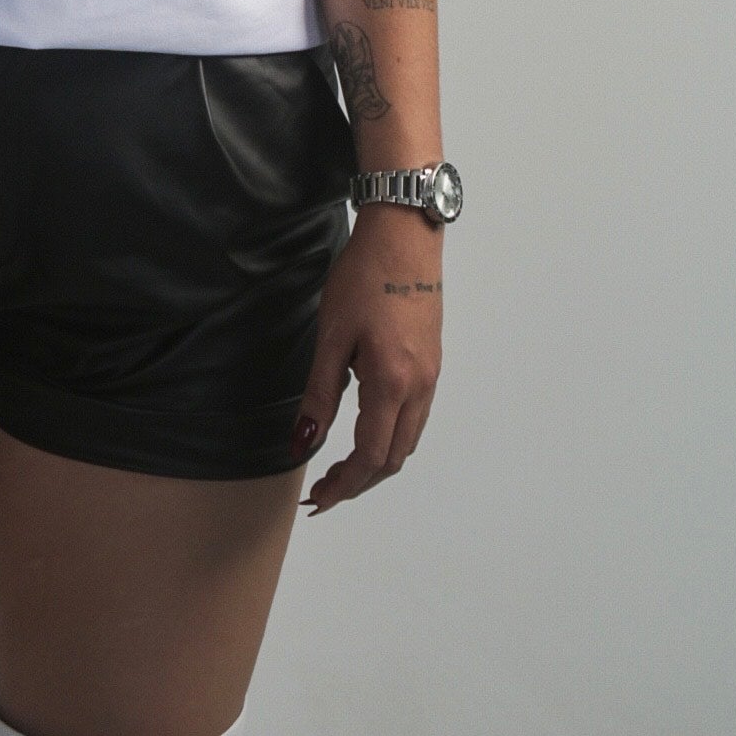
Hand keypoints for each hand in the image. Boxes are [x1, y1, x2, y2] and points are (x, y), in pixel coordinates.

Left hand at [290, 207, 442, 513]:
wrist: (404, 236)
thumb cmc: (364, 277)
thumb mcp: (331, 336)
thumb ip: (319, 394)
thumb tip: (303, 442)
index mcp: (392, 383)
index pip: (371, 456)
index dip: (345, 485)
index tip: (318, 499)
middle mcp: (420, 387)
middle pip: (394, 458)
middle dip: (359, 481)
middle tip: (324, 490)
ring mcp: (431, 376)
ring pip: (407, 440)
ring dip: (376, 461)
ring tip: (340, 466)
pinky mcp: (432, 363)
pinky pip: (414, 417)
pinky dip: (390, 437)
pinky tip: (364, 429)